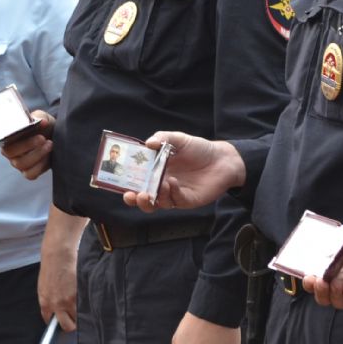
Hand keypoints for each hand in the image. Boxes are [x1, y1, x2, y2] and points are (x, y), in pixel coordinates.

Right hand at [0, 110, 54, 179]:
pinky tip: (49, 154)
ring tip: (49, 143)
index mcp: (6, 135)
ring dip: (37, 154)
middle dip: (27, 145)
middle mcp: (9, 150)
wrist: (57, 136)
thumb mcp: (41, 117)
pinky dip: (41, 164)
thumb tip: (40, 121)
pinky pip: (30, 174)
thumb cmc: (44, 126)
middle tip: (41, 138)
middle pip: (9, 152)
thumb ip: (38, 117)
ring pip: (20, 164)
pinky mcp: (29, 172)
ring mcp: (18, 162)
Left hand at [38, 234, 77, 330]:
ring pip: (77, 318)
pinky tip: (85, 299)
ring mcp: (68, 301)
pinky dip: (86, 305)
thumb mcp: (44, 287)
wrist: (58, 255)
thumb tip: (56, 310)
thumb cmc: (51, 267)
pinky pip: (84, 307)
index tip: (62, 320)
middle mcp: (55, 305)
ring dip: (80, 315)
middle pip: (66, 325)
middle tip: (75, 319)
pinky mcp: (78, 295)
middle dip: (71, 324)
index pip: (50, 321)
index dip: (57, 322)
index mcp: (45, 303)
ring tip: (82, 307)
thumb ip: (49, 300)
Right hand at [120, 132, 244, 212]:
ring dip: (153, 198)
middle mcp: (163, 185)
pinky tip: (172, 183)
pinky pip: (176, 201)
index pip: (137, 182)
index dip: (127, 185)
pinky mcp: (188, 200)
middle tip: (132, 195)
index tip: (120, 184)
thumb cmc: (199, 148)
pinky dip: (172, 193)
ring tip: (154, 188)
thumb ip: (163, 138)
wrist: (222, 158)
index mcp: (156, 171)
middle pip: (144, 199)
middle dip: (136, 200)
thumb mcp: (179, 139)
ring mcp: (175, 194)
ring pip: (158, 204)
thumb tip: (147, 143)